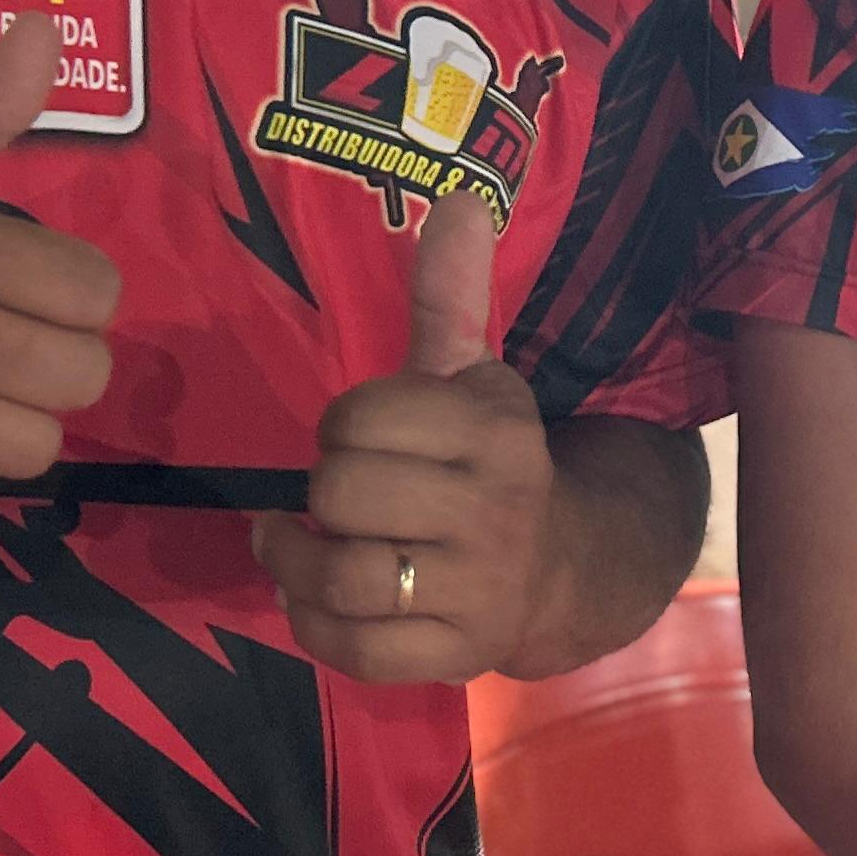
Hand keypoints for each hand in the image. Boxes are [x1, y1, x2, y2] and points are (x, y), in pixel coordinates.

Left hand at [252, 193, 550, 684]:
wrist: (565, 565)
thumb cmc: (492, 461)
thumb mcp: (475, 376)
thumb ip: (451, 297)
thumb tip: (459, 200)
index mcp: (492, 432)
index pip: (365, 417)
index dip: (341, 424)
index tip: (356, 434)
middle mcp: (492, 511)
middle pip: (346, 495)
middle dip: (320, 491)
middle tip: (331, 492)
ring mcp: (475, 590)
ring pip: (347, 578)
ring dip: (295, 561)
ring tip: (291, 542)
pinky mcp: (455, 656)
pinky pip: (358, 651)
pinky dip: (314, 626)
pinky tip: (312, 597)